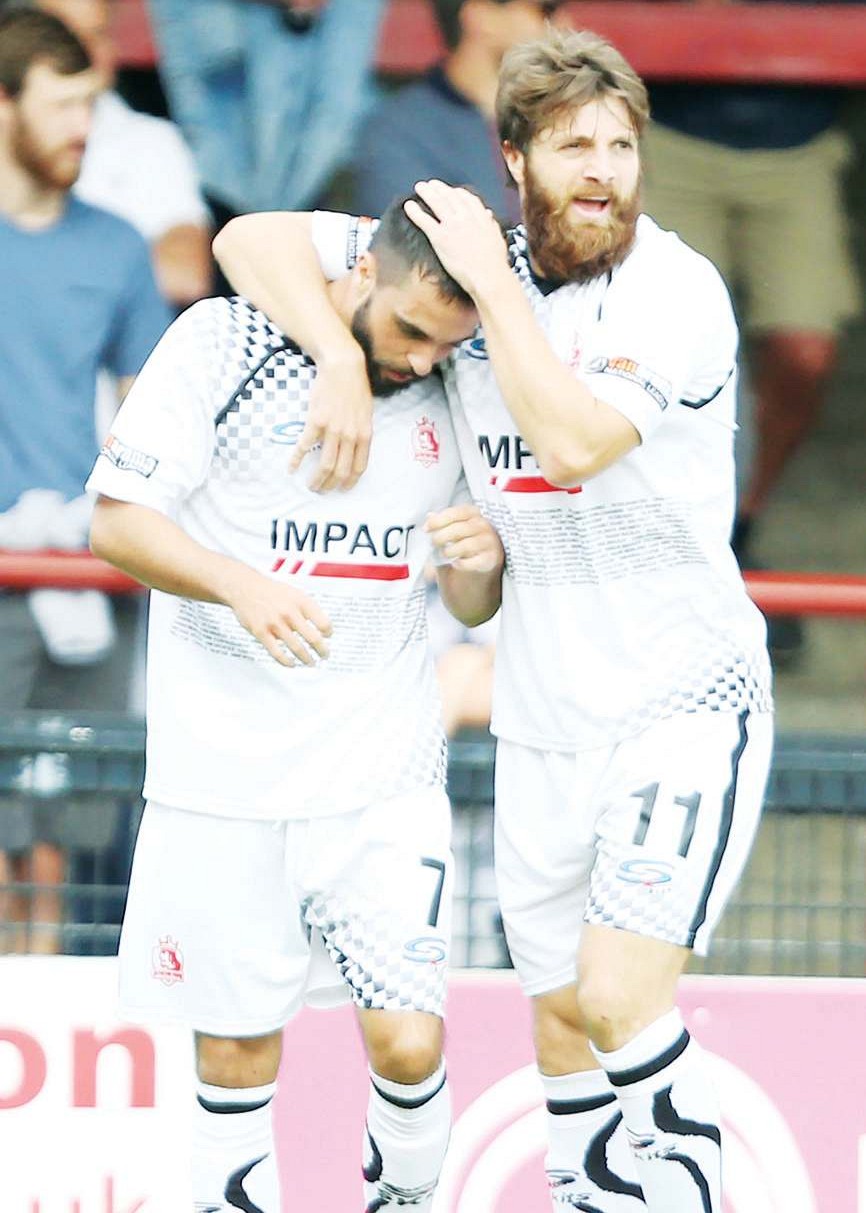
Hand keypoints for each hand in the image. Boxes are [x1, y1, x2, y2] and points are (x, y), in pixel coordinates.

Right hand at [224, 567, 331, 666]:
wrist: (245, 587)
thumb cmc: (272, 592)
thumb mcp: (294, 593)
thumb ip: (307, 609)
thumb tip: (322, 629)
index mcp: (301, 601)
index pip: (323, 622)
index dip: (328, 632)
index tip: (328, 636)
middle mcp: (289, 612)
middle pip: (313, 638)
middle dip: (322, 650)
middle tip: (325, 655)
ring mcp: (275, 623)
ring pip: (296, 648)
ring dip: (306, 659)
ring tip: (311, 663)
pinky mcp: (261, 632)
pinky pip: (277, 652)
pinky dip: (286, 661)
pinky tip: (292, 664)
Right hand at [291, 347, 373, 491]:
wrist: (343, 366)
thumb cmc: (356, 388)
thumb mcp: (366, 413)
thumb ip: (361, 432)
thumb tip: (355, 449)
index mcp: (365, 435)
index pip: (359, 467)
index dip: (350, 482)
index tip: (342, 489)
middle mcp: (350, 436)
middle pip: (341, 471)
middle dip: (331, 485)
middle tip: (322, 491)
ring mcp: (333, 430)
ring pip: (325, 465)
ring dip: (316, 480)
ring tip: (310, 486)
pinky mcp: (316, 421)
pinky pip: (305, 447)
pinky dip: (297, 460)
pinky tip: (291, 468)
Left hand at [405, 180, 510, 299]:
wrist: (488, 276)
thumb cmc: (495, 263)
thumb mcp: (497, 238)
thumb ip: (490, 224)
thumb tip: (488, 214)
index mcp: (480, 217)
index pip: (468, 198)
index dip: (458, 193)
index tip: (453, 190)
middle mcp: (466, 217)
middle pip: (450, 197)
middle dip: (440, 188)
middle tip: (431, 184)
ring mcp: (452, 226)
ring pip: (437, 203)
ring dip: (427, 193)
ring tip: (419, 187)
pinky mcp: (440, 237)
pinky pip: (425, 220)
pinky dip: (415, 212)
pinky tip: (408, 206)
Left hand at [425, 505, 503, 574]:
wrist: (477, 571)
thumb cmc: (463, 545)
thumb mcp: (451, 531)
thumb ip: (441, 523)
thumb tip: (430, 516)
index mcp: (474, 514)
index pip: (457, 512)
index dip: (439, 520)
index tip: (427, 528)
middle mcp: (484, 526)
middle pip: (461, 528)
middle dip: (442, 536)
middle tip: (434, 542)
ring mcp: (489, 543)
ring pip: (467, 545)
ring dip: (450, 551)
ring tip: (444, 554)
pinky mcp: (491, 559)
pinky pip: (473, 562)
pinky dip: (461, 564)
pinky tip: (456, 563)